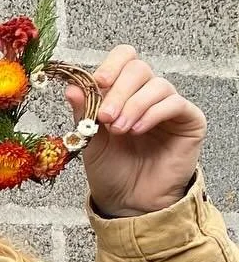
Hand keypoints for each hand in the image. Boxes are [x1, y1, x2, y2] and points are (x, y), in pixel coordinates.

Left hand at [74, 46, 205, 216]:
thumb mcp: (90, 141)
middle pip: (138, 69)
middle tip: (105, 118)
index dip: (112, 65)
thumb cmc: (111, 172)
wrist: (128, 203)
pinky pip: (175, 103)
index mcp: (122, 93)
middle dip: (119, 91)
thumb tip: (72, 88)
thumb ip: (83, 113)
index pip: (124, 59)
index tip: (98, 83)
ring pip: (157, 85)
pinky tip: (138, 129)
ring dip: (134, 105)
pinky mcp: (188, 120)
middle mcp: (146, 94)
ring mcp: (168, 105)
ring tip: (120, 131)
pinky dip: (153, 113)